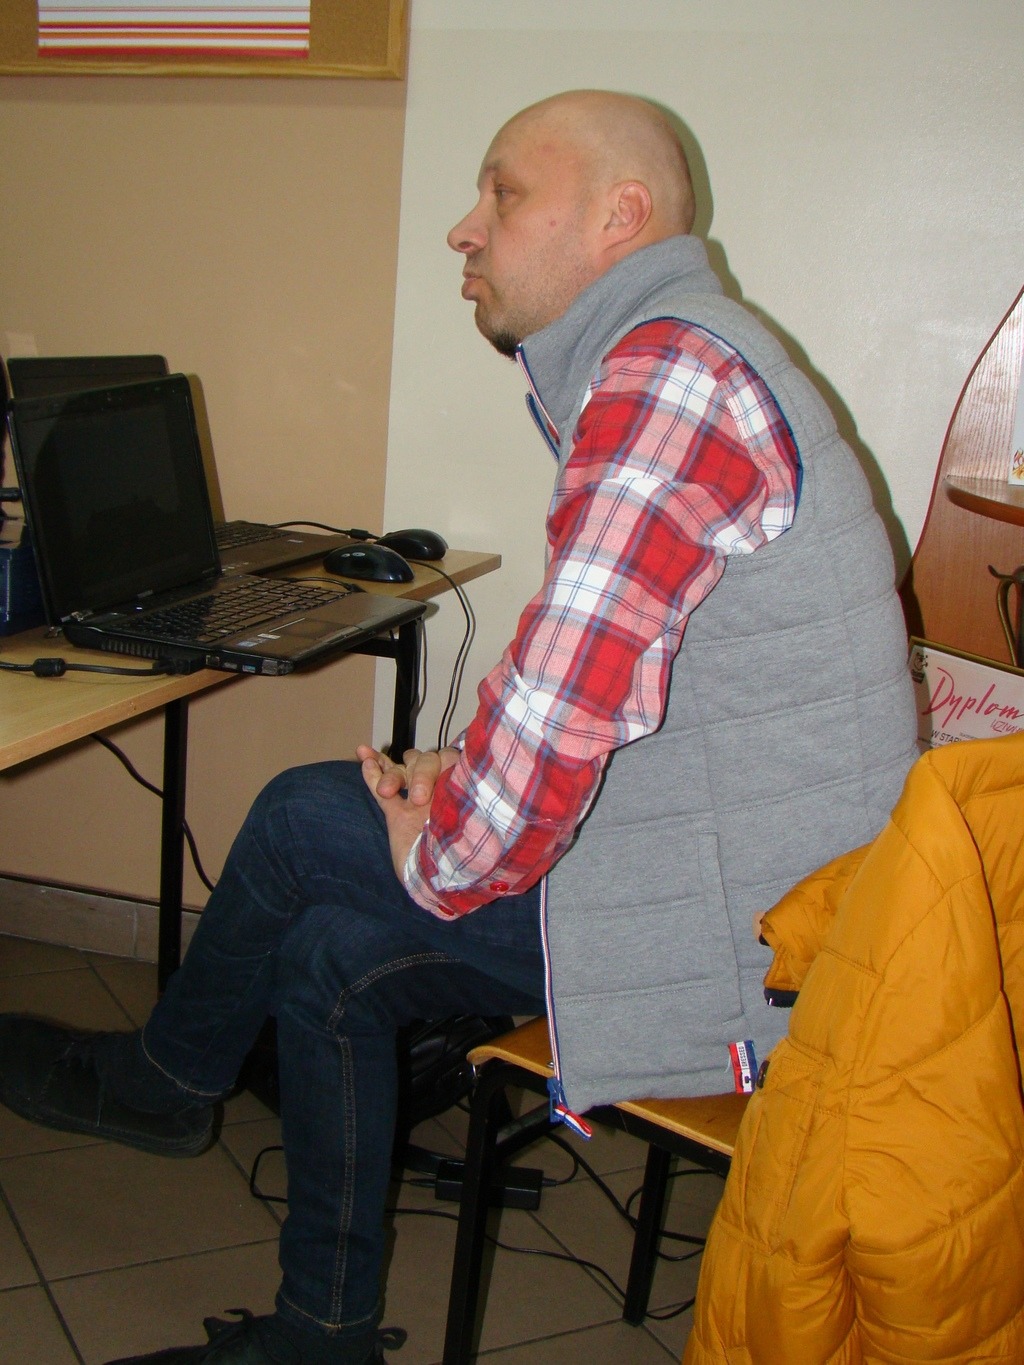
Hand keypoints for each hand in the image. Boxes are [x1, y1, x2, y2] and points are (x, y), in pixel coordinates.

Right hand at [357, 745, 459, 879]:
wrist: (440, 887)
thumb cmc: (458, 856)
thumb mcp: (467, 822)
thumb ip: (460, 794)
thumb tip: (462, 767)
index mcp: (459, 791)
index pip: (449, 759)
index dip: (441, 766)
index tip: (440, 786)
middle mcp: (439, 792)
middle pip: (424, 762)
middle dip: (419, 774)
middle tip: (419, 800)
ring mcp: (417, 803)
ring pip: (400, 772)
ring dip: (390, 773)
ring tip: (386, 789)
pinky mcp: (397, 816)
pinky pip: (381, 788)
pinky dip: (373, 773)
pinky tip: (363, 755)